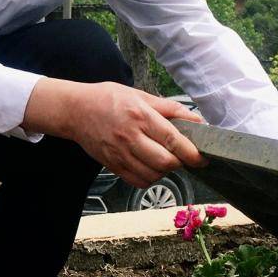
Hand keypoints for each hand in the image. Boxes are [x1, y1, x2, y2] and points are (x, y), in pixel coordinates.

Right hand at [25, 79, 205, 188]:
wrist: (75, 110)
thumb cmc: (108, 99)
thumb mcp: (140, 95)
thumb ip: (169, 108)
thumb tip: (196, 120)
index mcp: (140, 116)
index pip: (173, 139)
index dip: (192, 152)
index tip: (202, 157)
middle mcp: (130, 137)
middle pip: (165, 162)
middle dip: (180, 162)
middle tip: (182, 156)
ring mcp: (120, 154)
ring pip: (153, 174)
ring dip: (165, 171)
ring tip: (164, 159)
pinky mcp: (112, 165)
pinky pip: (138, 181)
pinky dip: (150, 178)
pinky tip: (150, 167)